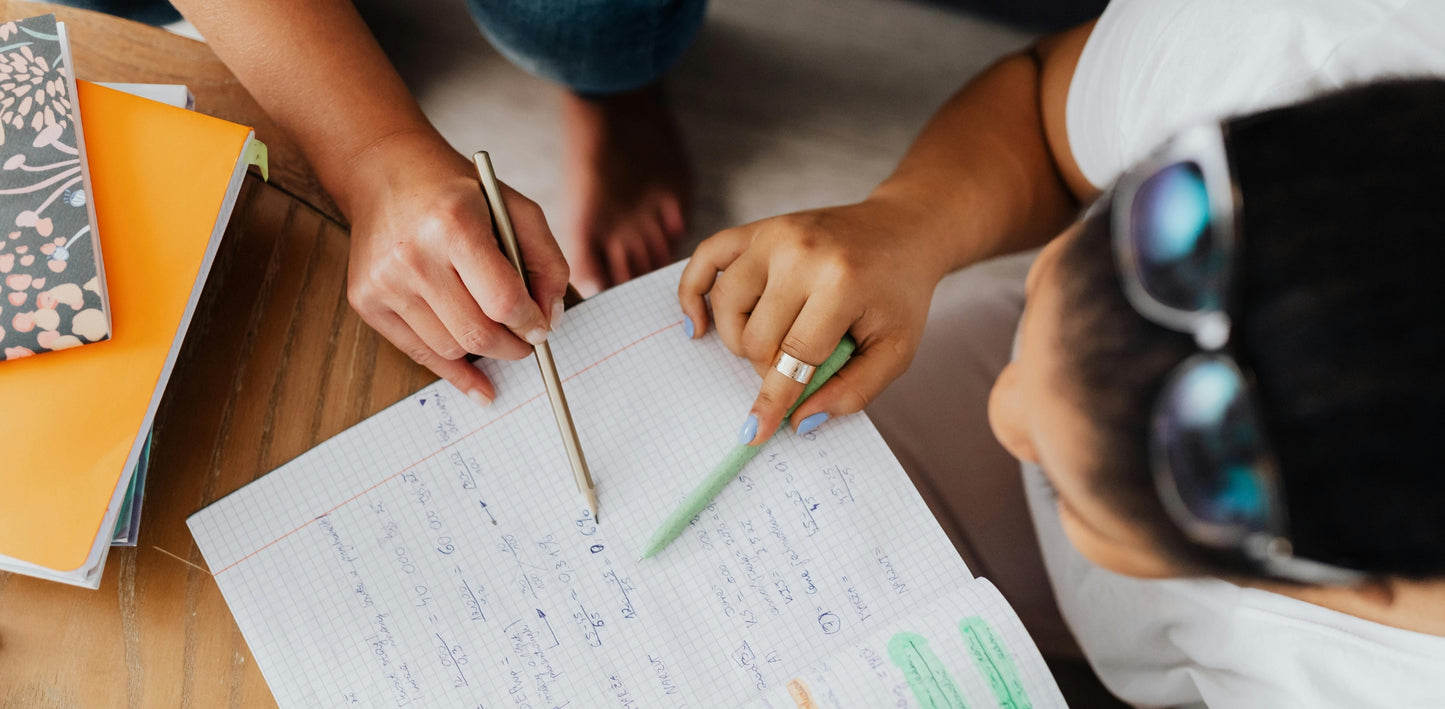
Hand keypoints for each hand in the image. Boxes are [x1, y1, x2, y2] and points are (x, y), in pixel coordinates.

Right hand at [341, 133, 569, 404]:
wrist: (385, 172)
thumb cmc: (458, 193)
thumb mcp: (516, 210)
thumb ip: (546, 261)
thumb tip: (551, 318)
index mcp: (454, 225)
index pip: (504, 301)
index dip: (531, 324)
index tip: (541, 329)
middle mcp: (414, 256)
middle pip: (477, 333)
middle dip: (512, 347)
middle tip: (526, 342)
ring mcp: (385, 282)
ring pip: (450, 348)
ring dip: (483, 351)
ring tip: (498, 336)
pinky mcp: (366, 300)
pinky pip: (418, 352)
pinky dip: (453, 370)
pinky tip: (478, 383)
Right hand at [678, 197, 947, 445]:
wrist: (903, 231)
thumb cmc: (898, 294)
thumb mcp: (896, 350)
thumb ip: (853, 391)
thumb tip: (800, 421)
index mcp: (840, 283)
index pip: (794, 356)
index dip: (774, 400)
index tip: (754, 434)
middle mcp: (800, 253)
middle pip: (755, 337)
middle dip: (771, 365)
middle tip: (801, 359)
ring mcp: (774, 235)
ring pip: (726, 305)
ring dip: (739, 339)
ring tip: (772, 341)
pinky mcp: (758, 228)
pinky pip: (706, 258)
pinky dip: (692, 292)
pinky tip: (699, 323)